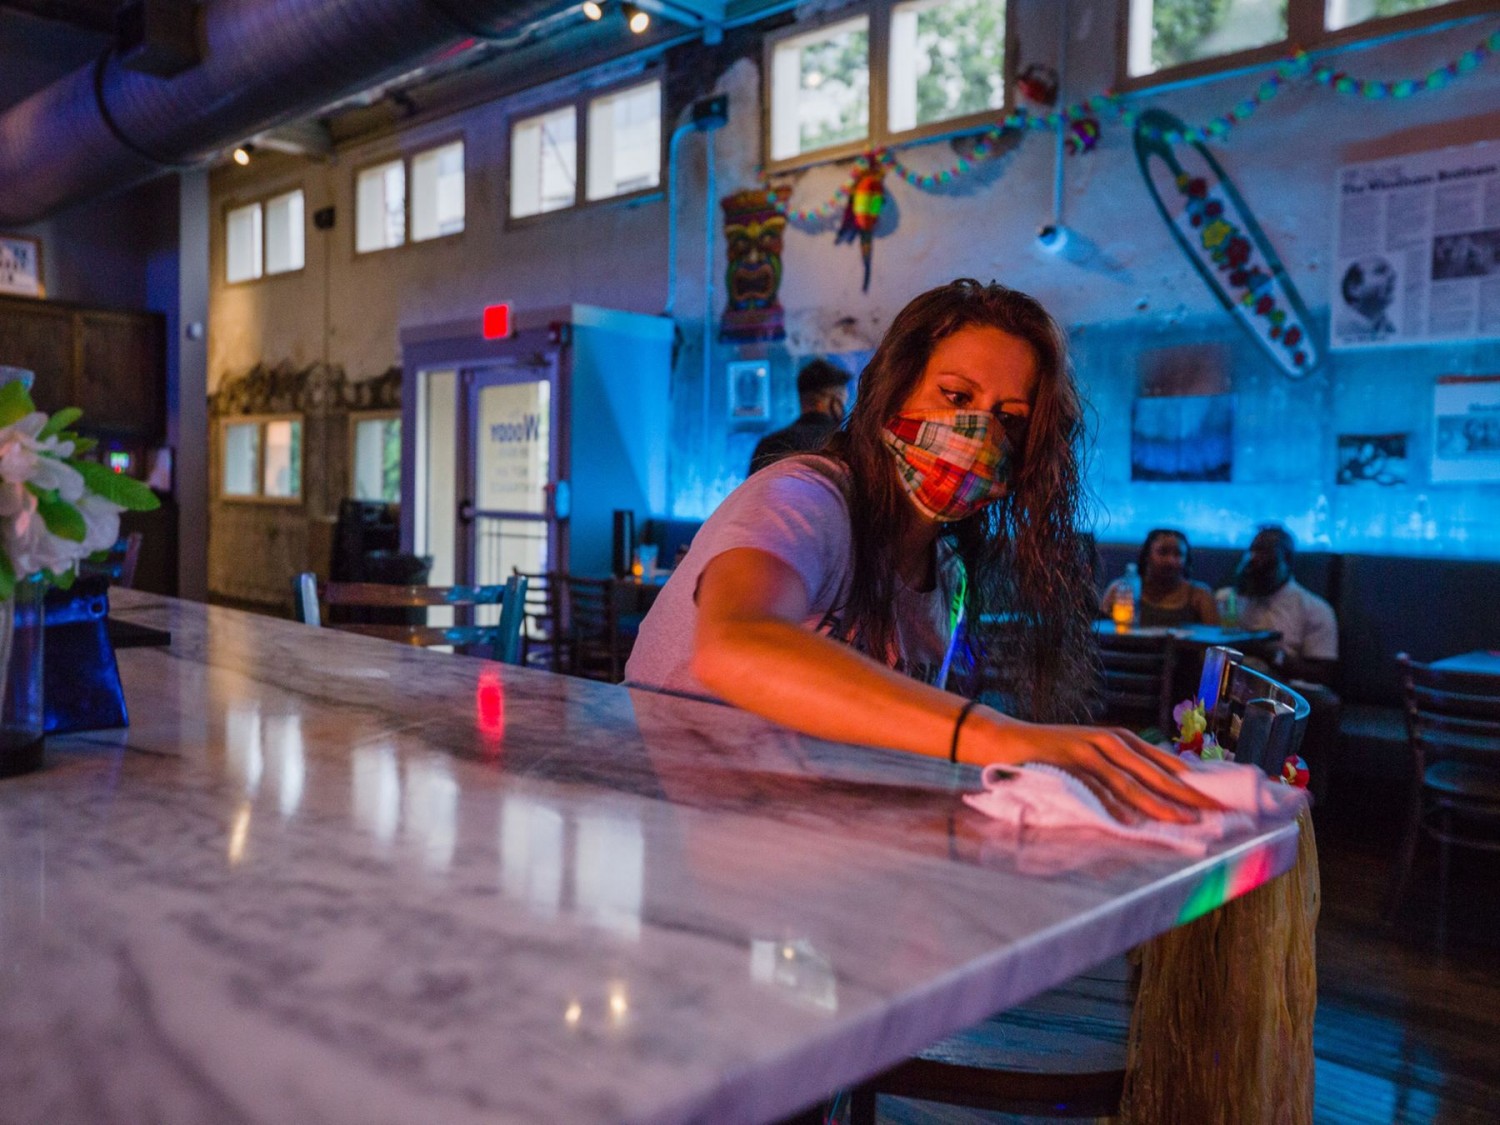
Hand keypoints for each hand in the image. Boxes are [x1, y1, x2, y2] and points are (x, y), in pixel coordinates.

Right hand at [968, 711, 1224, 824]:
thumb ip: (1121, 768)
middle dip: (1188, 795)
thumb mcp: (1093, 754)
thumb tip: (1157, 792)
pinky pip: (1097, 789)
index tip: (1218, 801)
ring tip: (1186, 821)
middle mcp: (1109, 741)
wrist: (1006, 739)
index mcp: (1120, 739)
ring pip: (1132, 783)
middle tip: (1216, 813)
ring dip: (1160, 804)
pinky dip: (1116, 807)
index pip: (1165, 763)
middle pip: (1156, 773)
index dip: (1193, 783)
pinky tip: (1133, 822)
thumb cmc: (1052, 752)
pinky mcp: (1068, 763)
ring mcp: (1089, 751)